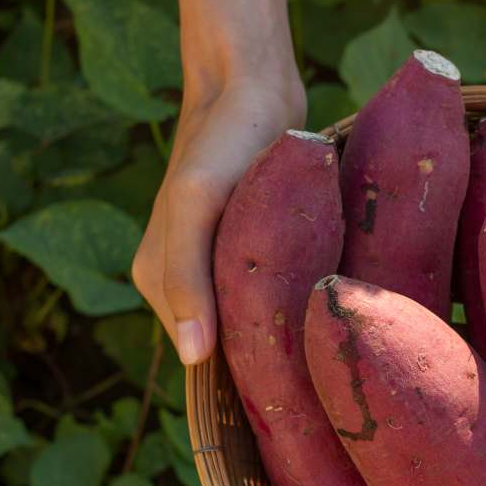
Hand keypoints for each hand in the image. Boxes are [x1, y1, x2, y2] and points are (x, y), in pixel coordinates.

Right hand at [132, 79, 304, 363]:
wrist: (254, 88)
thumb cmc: (221, 144)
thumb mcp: (196, 205)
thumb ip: (186, 277)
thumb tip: (193, 357)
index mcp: (158, 280)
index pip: (199, 357)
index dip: (241, 378)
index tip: (291, 397)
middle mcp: (185, 279)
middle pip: (228, 344)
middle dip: (268, 358)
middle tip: (323, 374)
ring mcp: (218, 263)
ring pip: (252, 321)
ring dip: (286, 331)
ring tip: (328, 344)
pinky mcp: (251, 248)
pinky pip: (271, 293)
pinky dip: (295, 304)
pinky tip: (325, 313)